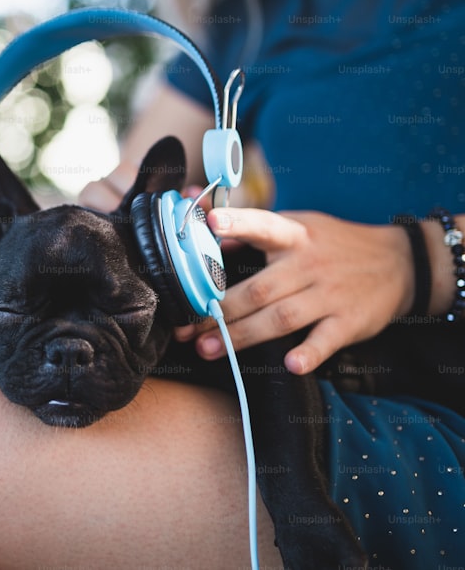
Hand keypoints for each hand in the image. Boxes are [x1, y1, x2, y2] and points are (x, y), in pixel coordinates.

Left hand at [175, 208, 412, 374]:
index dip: (237, 223)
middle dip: (218, 311)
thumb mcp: (300, 226)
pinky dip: (309, 353)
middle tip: (185, 329)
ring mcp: (330, 293)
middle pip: (258, 289)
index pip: (262, 225)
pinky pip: (325, 340)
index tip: (212, 221)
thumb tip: (208, 231)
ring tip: (208, 349)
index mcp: (293, 235)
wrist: (401, 263)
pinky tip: (290, 366)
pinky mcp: (349, 321)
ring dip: (242, 336)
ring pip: (281, 318)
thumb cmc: (334, 244)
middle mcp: (309, 263)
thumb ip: (255, 231)